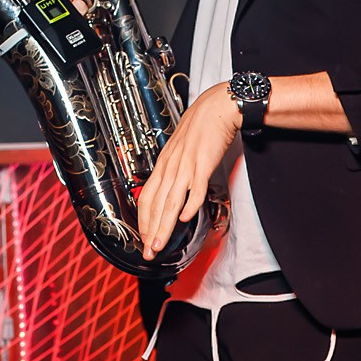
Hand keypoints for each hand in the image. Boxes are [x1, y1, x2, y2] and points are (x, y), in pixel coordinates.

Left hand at [137, 83, 241, 258]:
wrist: (217, 108)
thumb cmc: (201, 129)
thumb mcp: (180, 151)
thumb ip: (175, 171)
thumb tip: (172, 191)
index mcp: (163, 165)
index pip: (146, 198)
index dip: (143, 221)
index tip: (144, 238)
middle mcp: (170, 167)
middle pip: (155, 205)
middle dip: (150, 232)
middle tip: (148, 252)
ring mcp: (185, 166)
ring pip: (170, 202)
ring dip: (163, 226)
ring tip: (159, 245)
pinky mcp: (202, 164)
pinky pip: (195, 188)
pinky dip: (190, 205)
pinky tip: (187, 219)